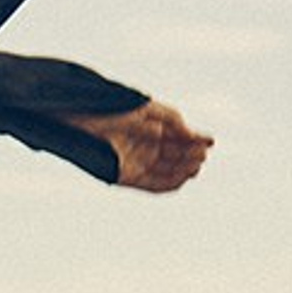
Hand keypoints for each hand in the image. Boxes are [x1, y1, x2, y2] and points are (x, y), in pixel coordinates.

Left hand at [69, 98, 212, 193]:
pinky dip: (170, 182)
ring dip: (185, 169)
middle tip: (203, 152)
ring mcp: (135, 163)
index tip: (210, 141)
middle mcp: (143, 148)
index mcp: (148, 130)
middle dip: (192, 155)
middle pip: (176, 157)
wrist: (81, 116)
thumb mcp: (147, 108)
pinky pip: (153, 185)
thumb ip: (171, 118)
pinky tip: (185, 176)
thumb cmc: (110, 107)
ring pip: (168, 172)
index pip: (178, 140)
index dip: (196, 142)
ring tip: (197, 160)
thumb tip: (192, 134)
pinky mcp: (125, 176)